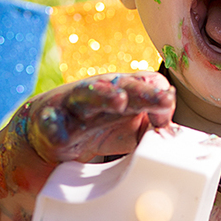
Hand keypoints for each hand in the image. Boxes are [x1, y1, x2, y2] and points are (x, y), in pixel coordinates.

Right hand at [22, 72, 173, 164]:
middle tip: (163, 98)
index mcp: (122, 91)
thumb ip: (153, 129)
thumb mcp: (130, 128)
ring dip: (104, 95)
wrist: (47, 131)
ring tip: (118, 100)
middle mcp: (99, 92)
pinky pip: (51, 124)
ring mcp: (73, 106)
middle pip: (123, 86)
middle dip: (143, 91)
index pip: (147, 85)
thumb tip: (172, 135)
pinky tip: (60, 134)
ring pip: (88, 95)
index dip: (159, 100)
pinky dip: (54, 127)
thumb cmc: (95, 125)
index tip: (166, 121)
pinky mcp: (49, 124)